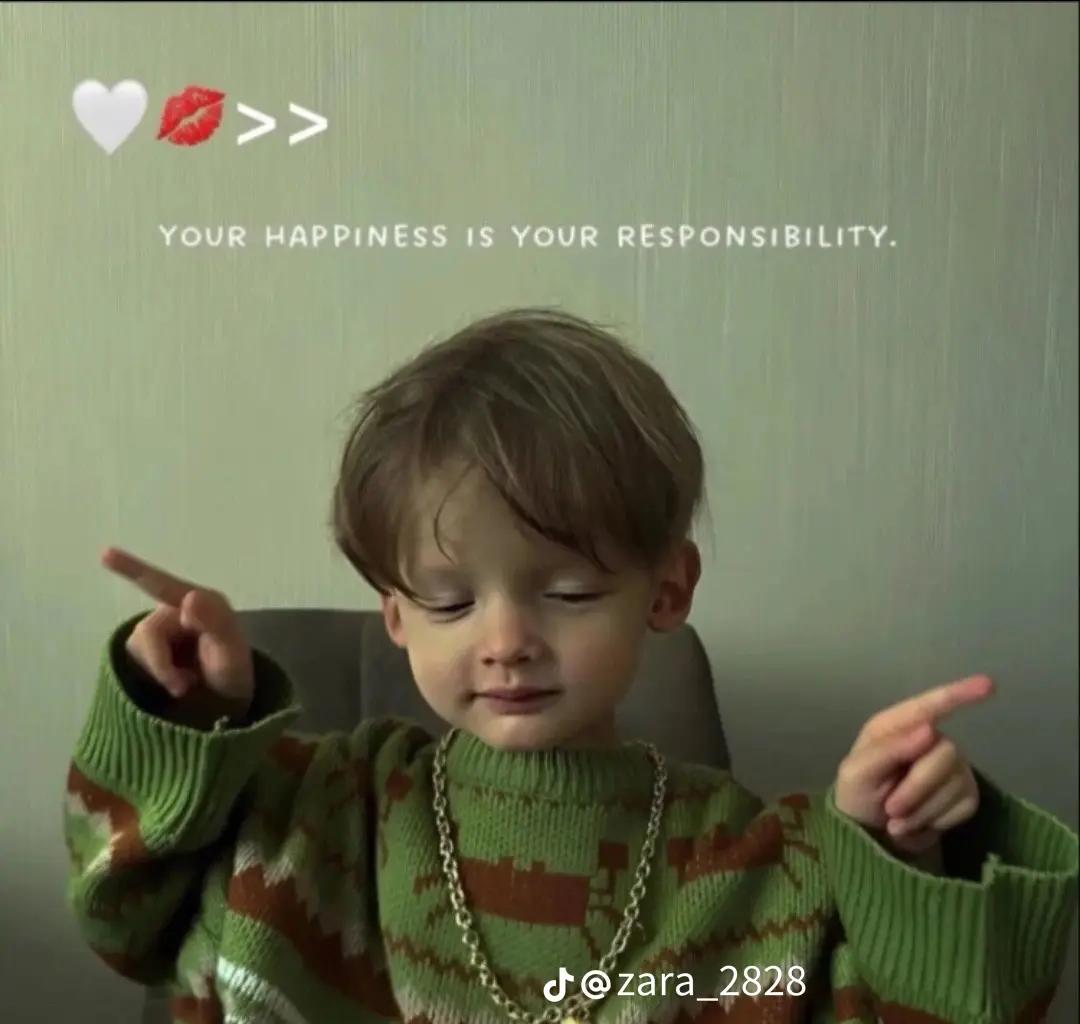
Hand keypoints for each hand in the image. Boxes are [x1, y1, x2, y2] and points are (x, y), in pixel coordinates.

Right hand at [100, 546, 253, 719]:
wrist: (226, 702)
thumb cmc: (233, 674)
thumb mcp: (232, 654)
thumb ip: (215, 624)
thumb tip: (191, 598)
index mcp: (201, 603)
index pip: (161, 585)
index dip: (131, 568)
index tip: (105, 553)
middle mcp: (177, 610)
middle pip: (146, 634)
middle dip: (160, 665)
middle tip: (183, 687)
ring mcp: (161, 629)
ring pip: (138, 649)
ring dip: (159, 672)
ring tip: (186, 684)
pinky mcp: (148, 649)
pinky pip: (135, 661)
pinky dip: (154, 676)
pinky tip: (175, 682)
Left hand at [834, 675, 994, 859]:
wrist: (871, 836)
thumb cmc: (857, 795)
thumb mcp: (857, 773)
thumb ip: (889, 750)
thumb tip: (930, 728)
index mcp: (896, 726)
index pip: (931, 705)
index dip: (960, 693)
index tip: (989, 684)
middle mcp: (929, 740)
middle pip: (945, 753)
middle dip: (917, 787)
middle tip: (891, 810)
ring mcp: (951, 767)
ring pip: (955, 783)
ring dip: (922, 810)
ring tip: (897, 819)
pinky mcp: (965, 795)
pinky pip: (964, 805)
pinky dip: (936, 821)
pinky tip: (916, 824)